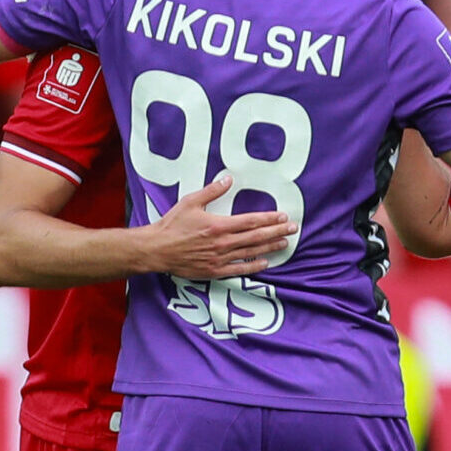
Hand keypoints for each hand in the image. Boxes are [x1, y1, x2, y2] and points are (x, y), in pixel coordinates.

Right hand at [142, 175, 297, 281]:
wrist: (156, 249)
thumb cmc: (171, 225)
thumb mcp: (190, 202)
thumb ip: (212, 191)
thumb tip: (228, 179)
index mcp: (219, 225)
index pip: (251, 221)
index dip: (270, 219)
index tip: (283, 216)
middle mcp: (223, 243)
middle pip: (257, 236)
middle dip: (277, 232)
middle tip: (293, 229)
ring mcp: (220, 258)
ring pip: (251, 252)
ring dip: (270, 247)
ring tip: (285, 243)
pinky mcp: (214, 271)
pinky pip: (239, 270)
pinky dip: (253, 266)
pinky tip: (265, 263)